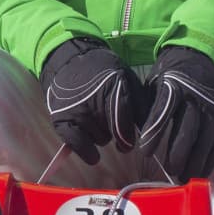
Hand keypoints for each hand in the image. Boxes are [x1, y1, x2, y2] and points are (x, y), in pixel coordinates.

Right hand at [41, 36, 145, 162]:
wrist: (69, 60)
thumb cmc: (104, 72)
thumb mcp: (127, 79)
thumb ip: (140, 104)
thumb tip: (152, 132)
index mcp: (113, 87)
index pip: (124, 123)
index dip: (129, 137)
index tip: (129, 142)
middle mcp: (94, 100)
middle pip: (113, 133)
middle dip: (116, 132)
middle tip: (110, 120)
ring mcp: (76, 110)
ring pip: (100, 139)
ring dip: (102, 136)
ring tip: (96, 120)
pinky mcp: (61, 119)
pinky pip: (77, 144)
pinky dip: (87, 152)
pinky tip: (93, 154)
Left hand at [135, 45, 213, 181]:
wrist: (199, 59)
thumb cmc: (170, 75)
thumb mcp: (154, 84)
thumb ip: (147, 106)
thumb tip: (135, 132)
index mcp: (174, 88)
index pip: (163, 113)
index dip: (154, 134)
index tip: (145, 152)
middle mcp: (195, 99)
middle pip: (188, 129)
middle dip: (178, 152)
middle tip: (170, 170)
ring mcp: (211, 109)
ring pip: (206, 138)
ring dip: (196, 160)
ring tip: (185, 176)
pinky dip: (212, 157)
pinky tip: (204, 171)